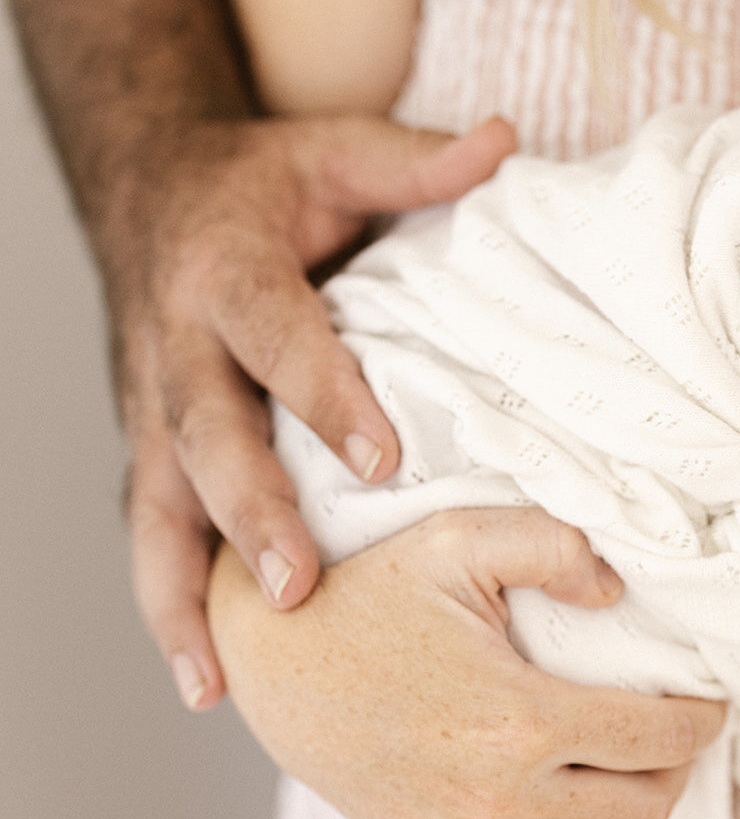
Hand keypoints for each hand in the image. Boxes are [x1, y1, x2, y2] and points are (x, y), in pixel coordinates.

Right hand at [108, 114, 516, 709]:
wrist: (150, 186)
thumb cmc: (262, 183)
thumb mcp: (335, 152)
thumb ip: (417, 159)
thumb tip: (510, 138)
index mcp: (228, 271)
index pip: (276, 337)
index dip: (322, 395)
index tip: (382, 459)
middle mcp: (177, 347)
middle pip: (205, 438)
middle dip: (249, 514)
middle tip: (298, 587)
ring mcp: (153, 407)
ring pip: (157, 504)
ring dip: (186, 591)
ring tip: (224, 674)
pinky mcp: (150, 447)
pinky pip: (150, 532)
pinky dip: (168, 607)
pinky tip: (204, 681)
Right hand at [209, 507, 727, 818]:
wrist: (272, 656)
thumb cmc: (371, 592)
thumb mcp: (460, 539)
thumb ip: (553, 547)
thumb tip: (618, 591)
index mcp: (521, 717)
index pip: (662, 739)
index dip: (704, 718)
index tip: (707, 699)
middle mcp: (497, 797)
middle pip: (644, 809)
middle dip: (674, 766)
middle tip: (667, 729)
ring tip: (621, 779)